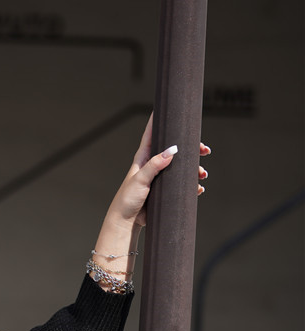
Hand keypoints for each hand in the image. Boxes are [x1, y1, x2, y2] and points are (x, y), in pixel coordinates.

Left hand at [107, 113, 210, 229]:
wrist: (126, 222)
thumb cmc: (127, 199)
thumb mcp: (140, 180)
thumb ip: (155, 165)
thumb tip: (172, 150)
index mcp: (144, 158)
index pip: (153, 134)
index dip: (160, 121)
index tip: (172, 108)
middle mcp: (153, 165)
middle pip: (175, 151)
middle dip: (191, 149)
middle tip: (204, 150)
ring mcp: (160, 178)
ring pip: (182, 169)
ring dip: (195, 170)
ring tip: (202, 174)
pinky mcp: (165, 192)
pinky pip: (182, 186)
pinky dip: (192, 186)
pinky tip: (198, 188)